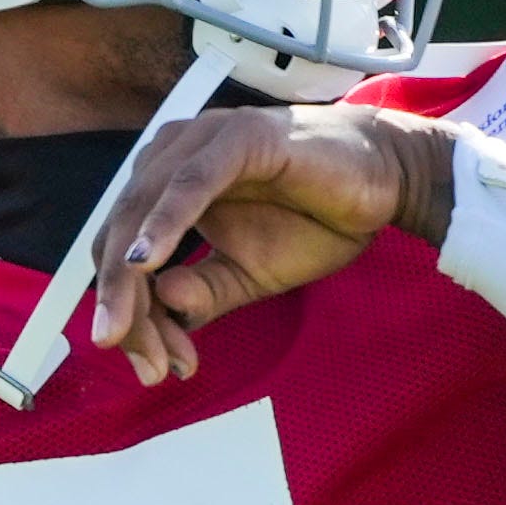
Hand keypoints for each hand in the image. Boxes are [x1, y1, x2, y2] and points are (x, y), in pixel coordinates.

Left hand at [90, 105, 453, 384]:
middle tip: (142, 364)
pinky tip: (148, 264)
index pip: (120, 251)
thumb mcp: (248, 275)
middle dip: (124, 306)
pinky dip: (163, 224)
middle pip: (118, 236)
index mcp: (163, 186)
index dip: (124, 310)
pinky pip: (189, 184)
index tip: (146, 366)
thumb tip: (159, 308)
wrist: (387, 181)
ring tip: (132, 334)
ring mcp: (200, 142)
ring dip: (131, 280)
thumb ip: (201, 294)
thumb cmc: (315, 220)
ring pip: (141, 212)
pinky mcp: (237, 138)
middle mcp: (169, 158)